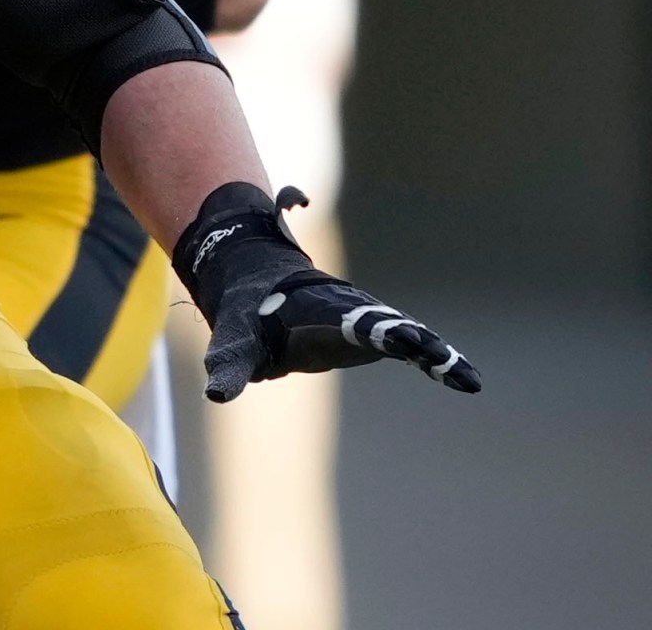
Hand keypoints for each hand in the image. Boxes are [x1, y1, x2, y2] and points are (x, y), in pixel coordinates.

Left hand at [177, 183, 479, 402]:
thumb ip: (229, 366)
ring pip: (409, 336)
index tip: (398, 335)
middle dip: (413, 339)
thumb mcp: (234, 340)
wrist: (262, 290)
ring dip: (435, 353)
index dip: (375, 328)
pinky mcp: (376, 337)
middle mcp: (352, 313)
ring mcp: (369, 323)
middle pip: (389, 325)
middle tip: (438, 354)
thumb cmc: (248, 317)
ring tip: (466, 376)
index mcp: (319, 312)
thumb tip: (217, 395)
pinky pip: (412, 348)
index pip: (352, 320)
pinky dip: (437, 361)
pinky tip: (467, 381)